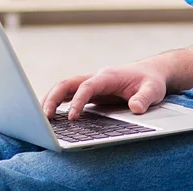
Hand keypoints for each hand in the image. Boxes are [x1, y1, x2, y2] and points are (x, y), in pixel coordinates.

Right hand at [40, 63, 167, 119]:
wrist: (152, 73)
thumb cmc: (151, 81)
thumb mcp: (153, 90)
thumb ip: (144, 98)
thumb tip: (135, 108)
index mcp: (108, 76)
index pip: (87, 86)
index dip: (77, 101)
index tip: (71, 118)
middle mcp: (96, 77)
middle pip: (67, 83)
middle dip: (53, 98)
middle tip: (43, 118)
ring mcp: (92, 84)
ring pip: (64, 87)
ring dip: (50, 100)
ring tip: (39, 119)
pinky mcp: (91, 92)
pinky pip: (69, 95)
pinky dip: (57, 103)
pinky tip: (49, 117)